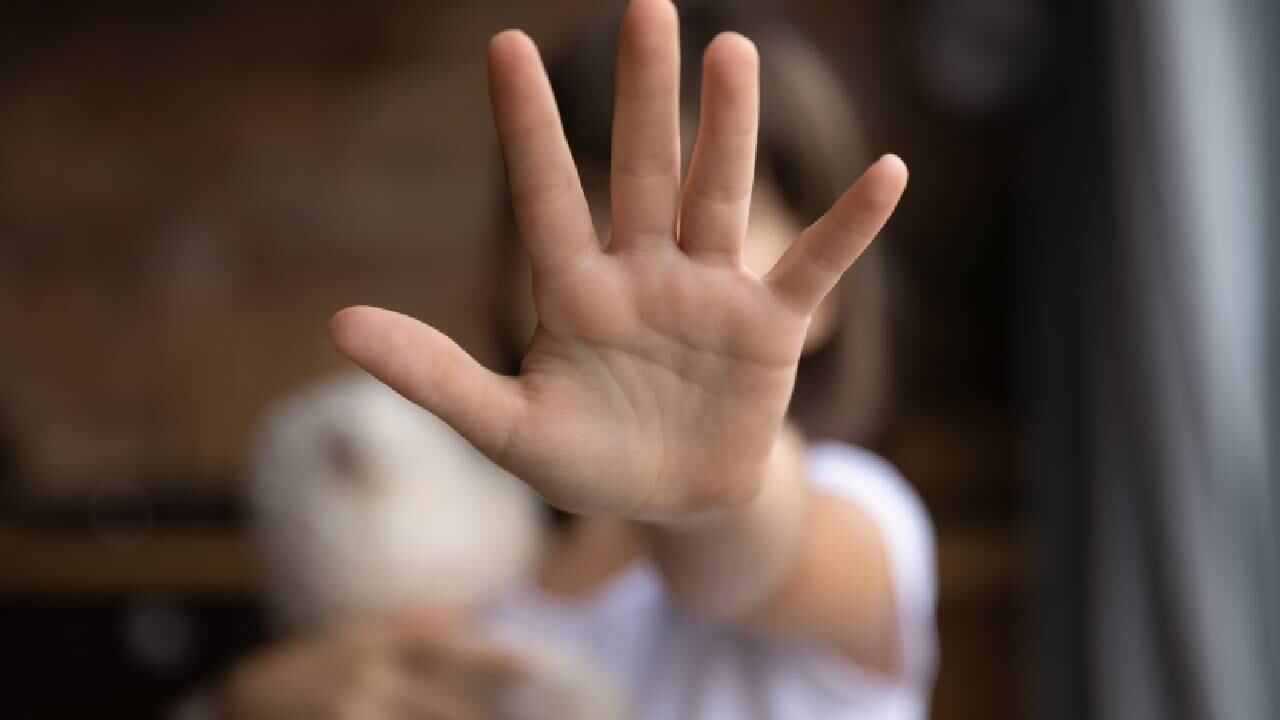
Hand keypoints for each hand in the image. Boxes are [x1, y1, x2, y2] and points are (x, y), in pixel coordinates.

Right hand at [223, 608, 522, 719]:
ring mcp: (352, 713)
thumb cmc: (311, 666)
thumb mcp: (356, 635)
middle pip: (440, 707)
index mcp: (377, 646)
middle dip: (475, 719)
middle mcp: (367, 678)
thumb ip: (410, 623)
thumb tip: (465, 611)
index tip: (533, 666)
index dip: (489, 657)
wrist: (243, 701)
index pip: (443, 648)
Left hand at [329, 0, 906, 519]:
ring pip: (719, 196)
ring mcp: (710, 294)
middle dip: (644, 95)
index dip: (528, 127)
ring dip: (728, 131)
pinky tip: (889, 174)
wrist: (675, 500)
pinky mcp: (770, 329)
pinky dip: (850, 228)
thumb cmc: (588, 462)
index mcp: (575, 293)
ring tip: (731, 52)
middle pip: (642, 171)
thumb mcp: (507, 429)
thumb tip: (340, 322)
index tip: (507, 45)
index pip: (546, 197)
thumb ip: (436, 375)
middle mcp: (644, 273)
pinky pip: (814, 269)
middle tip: (645, 5)